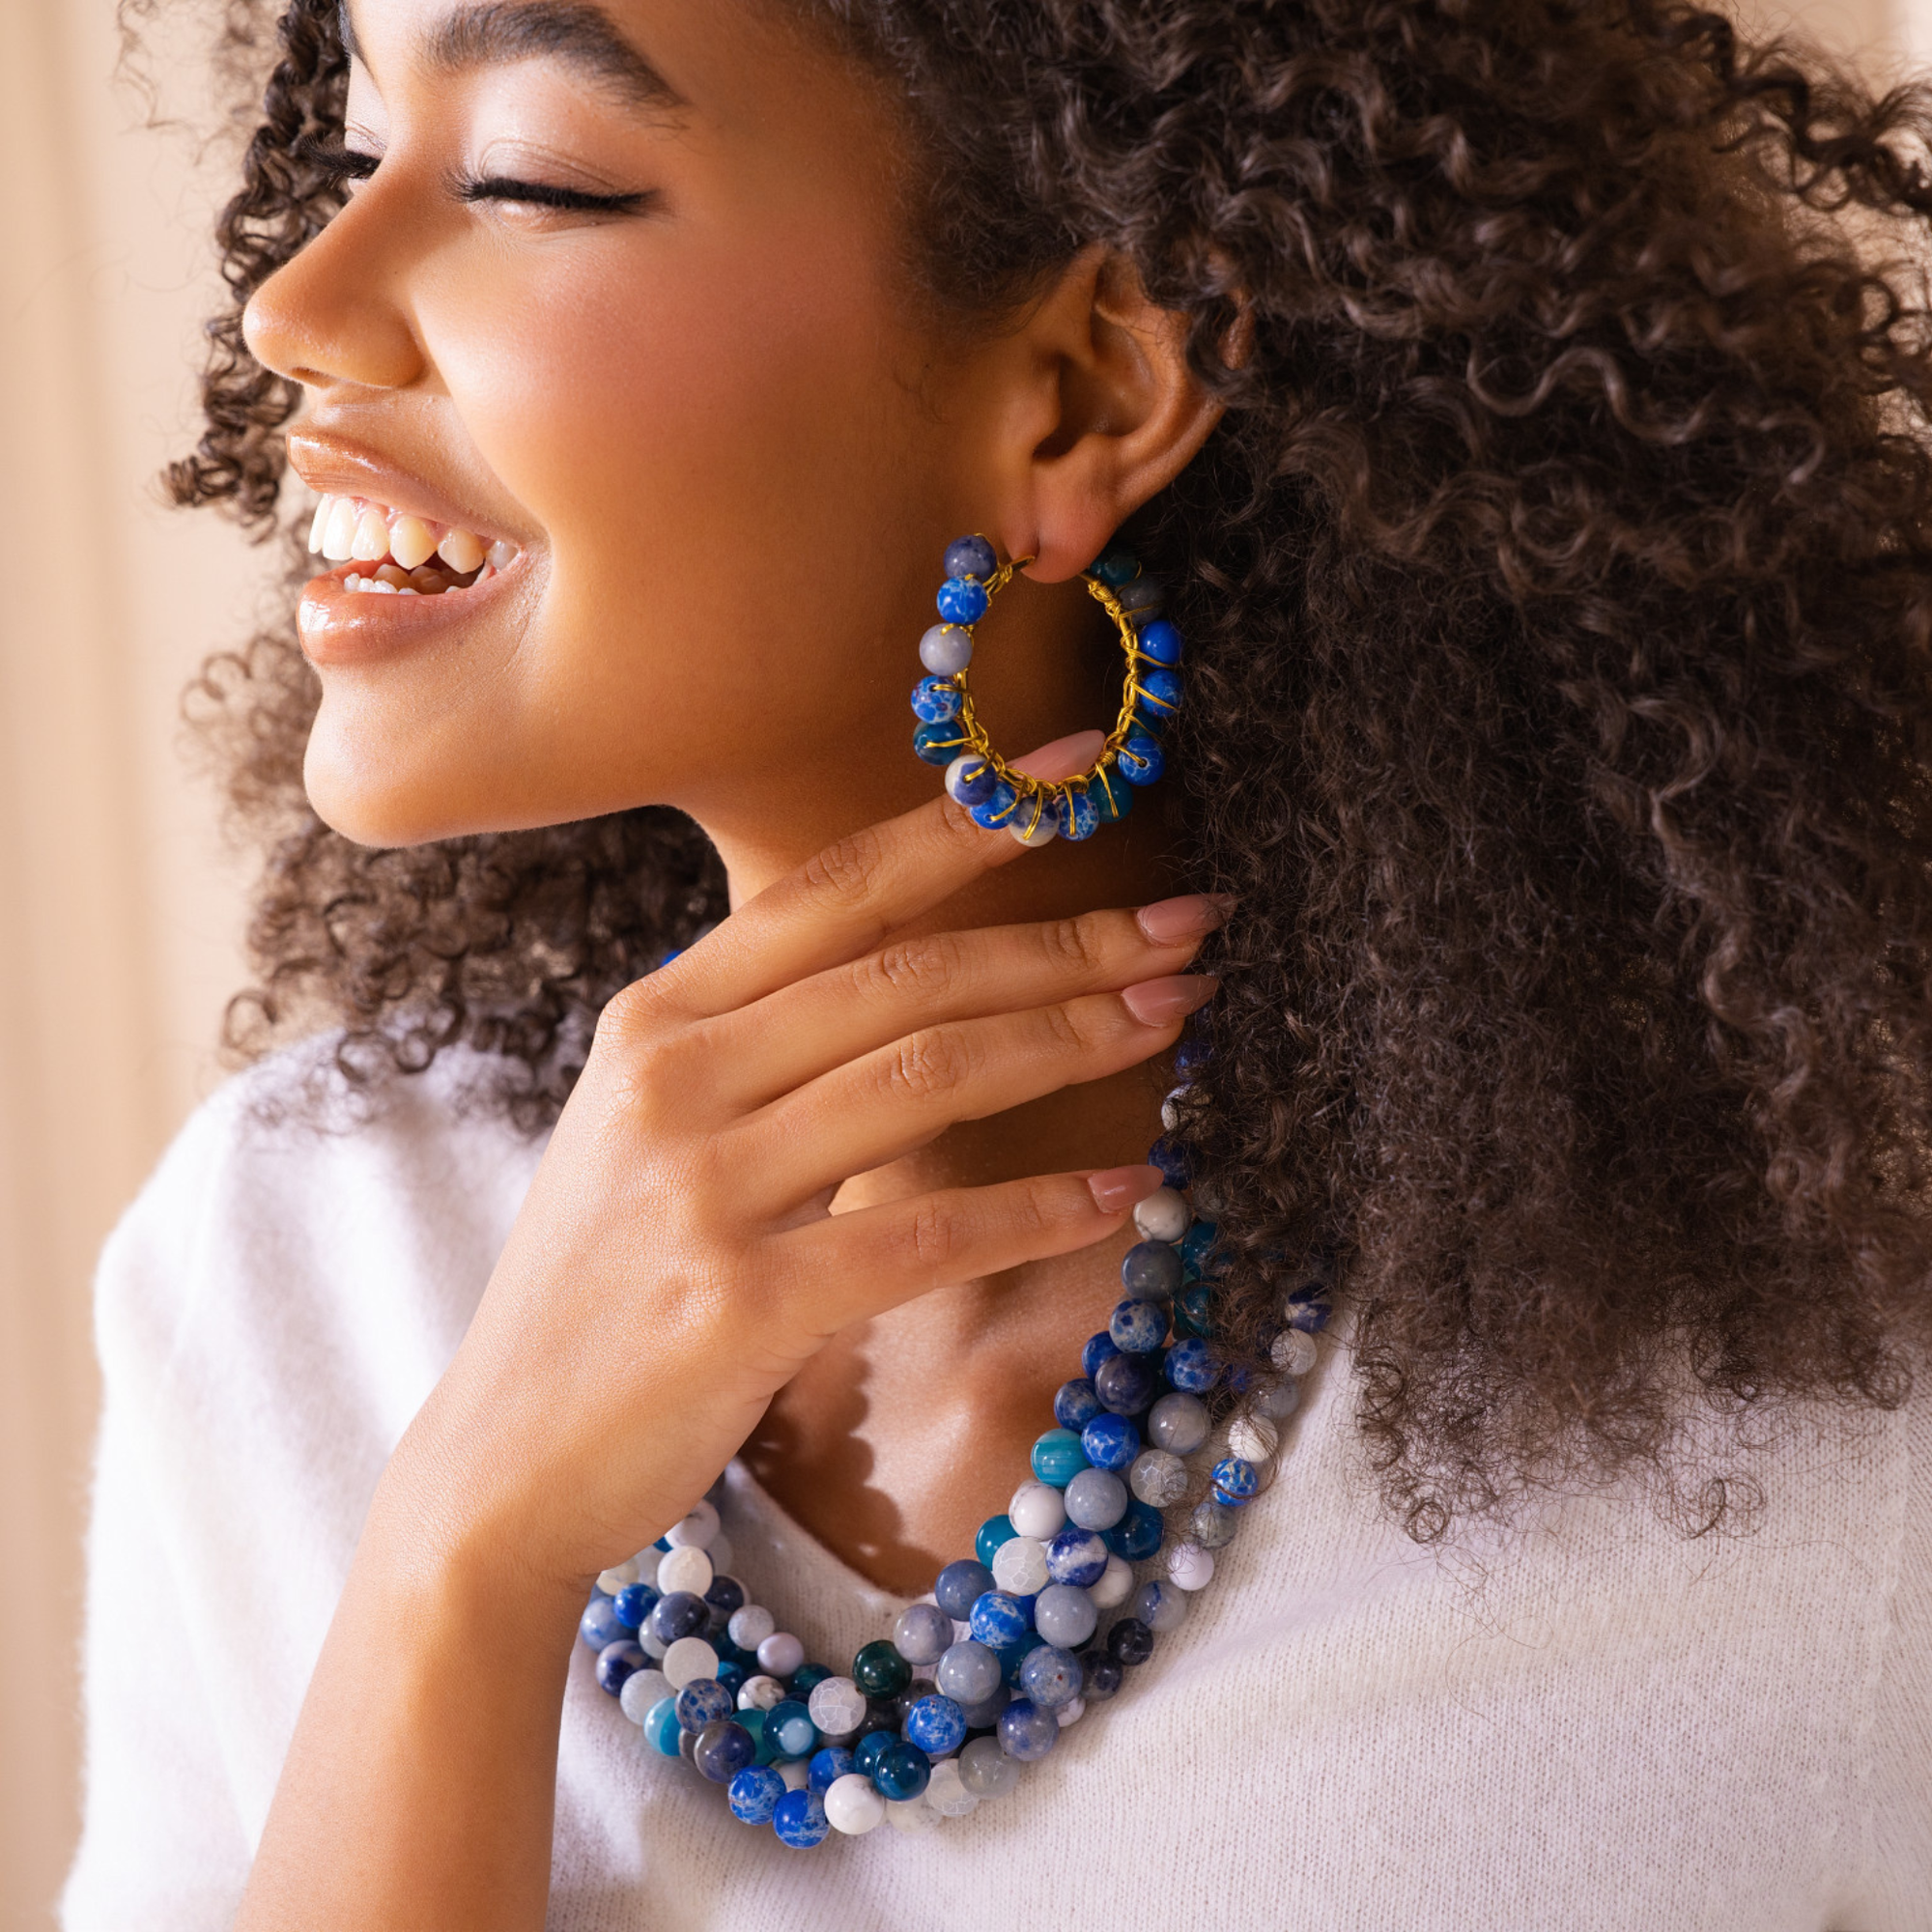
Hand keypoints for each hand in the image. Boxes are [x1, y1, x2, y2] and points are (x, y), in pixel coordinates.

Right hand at [385, 734, 1221, 1589]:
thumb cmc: (605, 1285)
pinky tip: (1124, 1189)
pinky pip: (925, 1234)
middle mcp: (674, 1080)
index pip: (835, 892)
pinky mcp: (742, 1303)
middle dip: (1064, 942)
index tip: (1079, 776)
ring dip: (1069, 1040)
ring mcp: (701, 1190)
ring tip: (1173, 1015)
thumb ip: (758, 1042)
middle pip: (906, 976)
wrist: (504, 1458)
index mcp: (658, 1020)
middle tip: (1187, 928)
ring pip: (926, 1078)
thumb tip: (911, 971)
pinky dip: (1038, 1208)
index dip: (964, 826)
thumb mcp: (650, 1126)